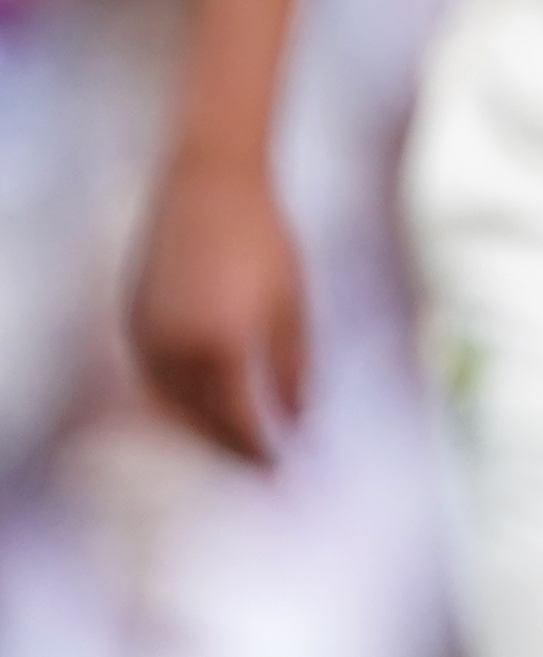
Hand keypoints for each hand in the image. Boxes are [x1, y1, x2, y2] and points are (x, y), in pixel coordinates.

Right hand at [127, 157, 306, 465]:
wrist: (208, 182)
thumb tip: (297, 423)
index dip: (256, 454)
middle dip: (227, 450)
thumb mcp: (290, 303)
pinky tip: (202, 402)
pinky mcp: (130, 321)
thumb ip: (292, 367)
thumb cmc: (263, 236)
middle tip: (259, 469)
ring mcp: (143, 337)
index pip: (235, 424)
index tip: (280, 474)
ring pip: (167, 407)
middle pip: (196, 423)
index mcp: (219, 347)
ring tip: (234, 442)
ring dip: (198, 429)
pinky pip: (150, 380)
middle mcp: (172, 351)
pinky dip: (175, 401)